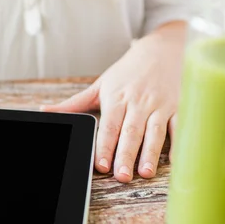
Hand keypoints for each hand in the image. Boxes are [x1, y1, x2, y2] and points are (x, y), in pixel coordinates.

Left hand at [42, 22, 185, 181]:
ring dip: (150, 154)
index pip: (110, 126)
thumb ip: (75, 103)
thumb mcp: (100, 84)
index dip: (105, 146)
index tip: (101, 165)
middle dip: (126, 155)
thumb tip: (45, 111)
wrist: (164, 47)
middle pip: (131, 133)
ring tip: (145, 173)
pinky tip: (174, 161)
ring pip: (155, 132)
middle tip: (121, 176)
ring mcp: (161, 104)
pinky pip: (179, 126)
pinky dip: (178, 143)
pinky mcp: (180, 105)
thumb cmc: (129, 70)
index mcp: (117, 98)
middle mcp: (139, 102)